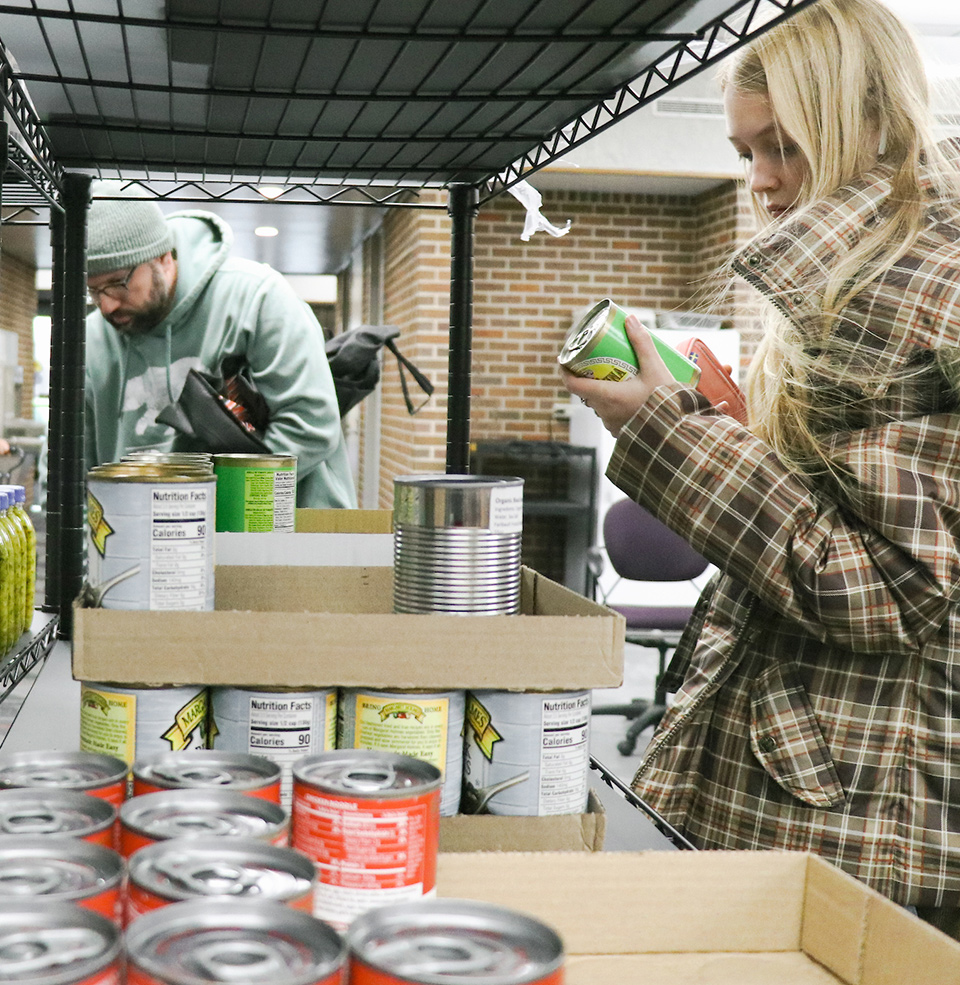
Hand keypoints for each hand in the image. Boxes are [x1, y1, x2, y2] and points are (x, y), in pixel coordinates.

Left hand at [561, 315, 675, 436]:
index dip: (564, 371)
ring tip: (614, 376)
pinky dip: (613, 404)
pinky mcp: (621, 432)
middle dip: (587, 377)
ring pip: (599, 404)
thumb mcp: (656, 368)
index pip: (573, 385)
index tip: (564, 360)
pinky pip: (610, 415)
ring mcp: (612, 425)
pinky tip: (625, 396)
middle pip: (586, 392)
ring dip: (602, 391)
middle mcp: (604, 413)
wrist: (679, 433)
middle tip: (595, 362)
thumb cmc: (667, 401)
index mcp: (607, 396)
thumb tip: (630, 320)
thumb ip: (642, 343)